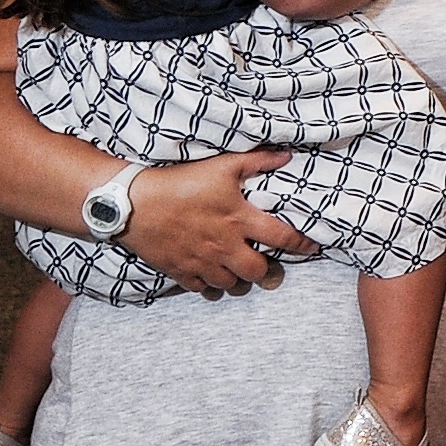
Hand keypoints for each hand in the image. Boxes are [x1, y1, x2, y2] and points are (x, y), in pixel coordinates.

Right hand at [123, 150, 321, 294]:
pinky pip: (202, 289)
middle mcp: (224, 246)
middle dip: (265, 268)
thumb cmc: (179, 181)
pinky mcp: (180, 271)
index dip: (302, 244)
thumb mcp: (221, 165)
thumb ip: (256, 161)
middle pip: (257, 271)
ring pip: (231, 284)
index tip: (312, 246)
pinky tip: (209, 273)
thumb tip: (286, 156)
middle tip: (263, 260)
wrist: (133, 203)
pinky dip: (209, 285)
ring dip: (237, 278)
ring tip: (236, 266)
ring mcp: (202, 262)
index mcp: (239, 220)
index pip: (282, 237)